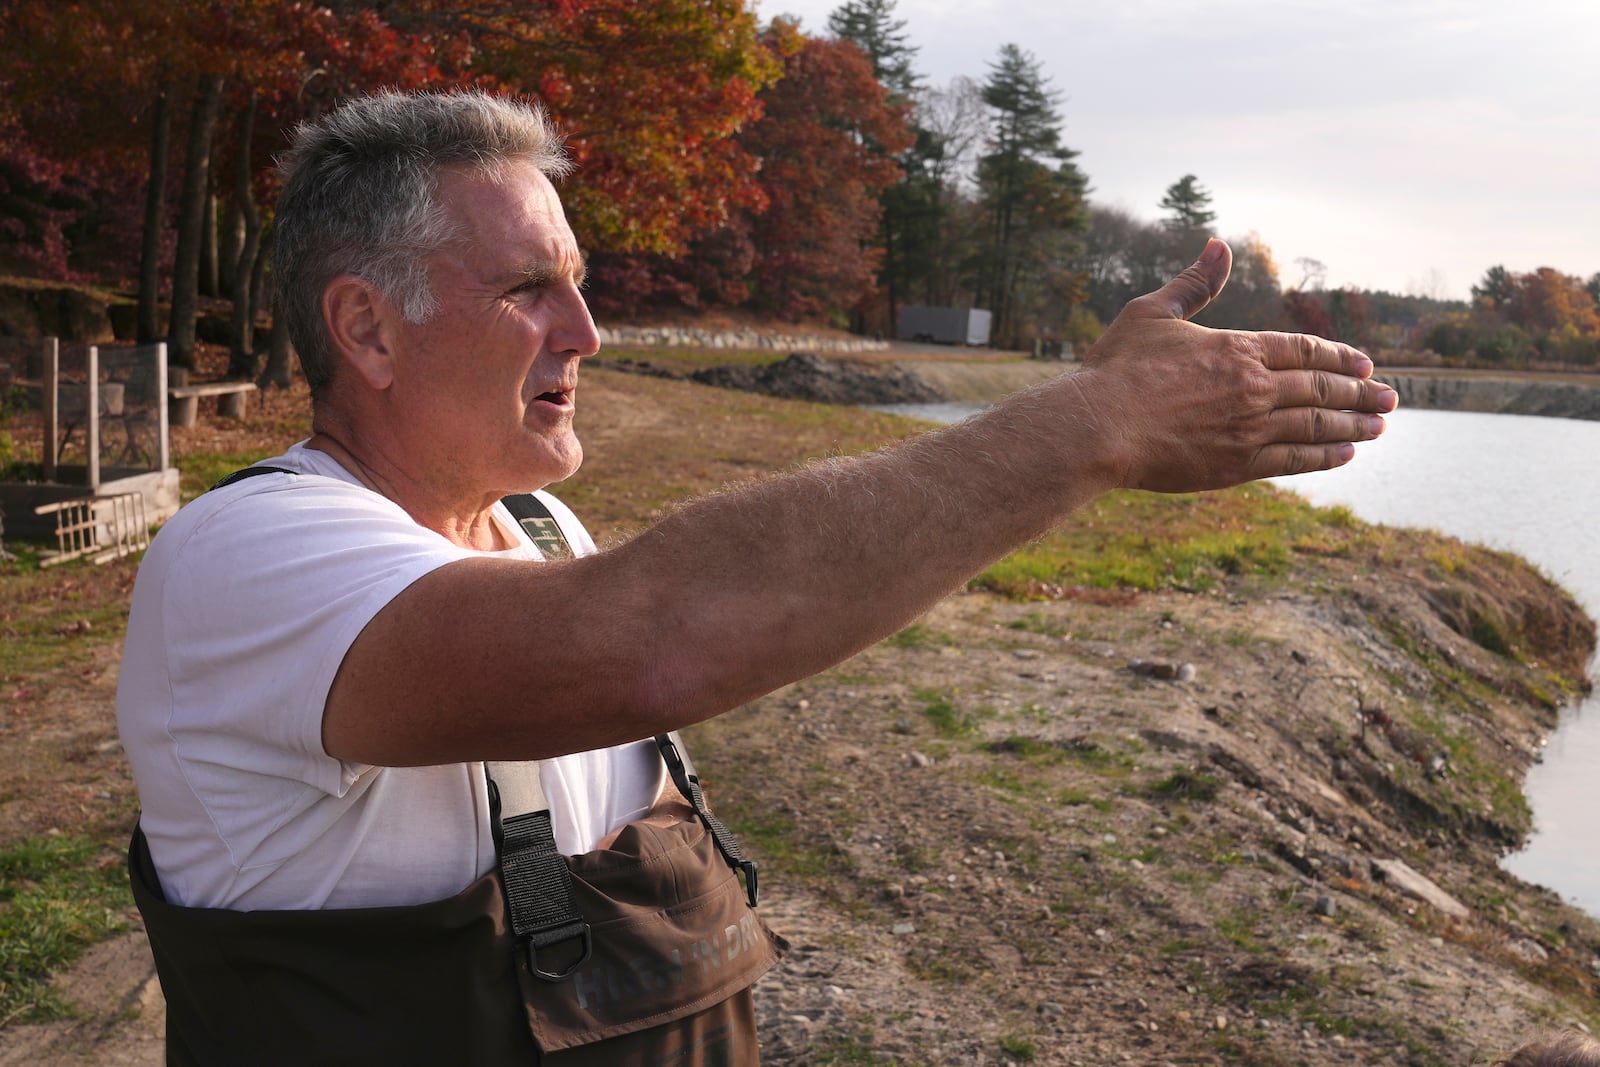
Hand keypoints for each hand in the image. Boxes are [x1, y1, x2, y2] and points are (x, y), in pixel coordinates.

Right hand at [1074, 238, 1396, 492]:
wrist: (1097, 427)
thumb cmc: (1116, 370)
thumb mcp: (1152, 314)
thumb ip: (1194, 284)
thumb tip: (1219, 244)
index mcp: (1236, 348)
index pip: (1304, 349)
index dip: (1339, 356)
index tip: (1366, 362)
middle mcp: (1253, 387)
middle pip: (1321, 387)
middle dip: (1360, 391)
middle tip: (1390, 396)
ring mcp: (1249, 428)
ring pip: (1316, 424)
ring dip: (1353, 423)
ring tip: (1379, 425)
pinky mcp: (1236, 465)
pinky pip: (1294, 459)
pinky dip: (1323, 456)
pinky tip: (1344, 453)